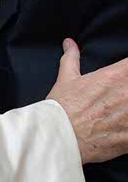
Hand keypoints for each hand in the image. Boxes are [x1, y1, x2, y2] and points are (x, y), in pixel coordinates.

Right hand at [47, 38, 127, 163]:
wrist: (59, 138)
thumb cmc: (62, 109)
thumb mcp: (66, 79)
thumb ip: (71, 58)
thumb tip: (70, 44)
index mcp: (114, 76)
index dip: (126, 70)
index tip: (123, 75)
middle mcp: (126, 94)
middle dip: (127, 90)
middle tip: (121, 96)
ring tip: (121, 111)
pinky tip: (122, 127)